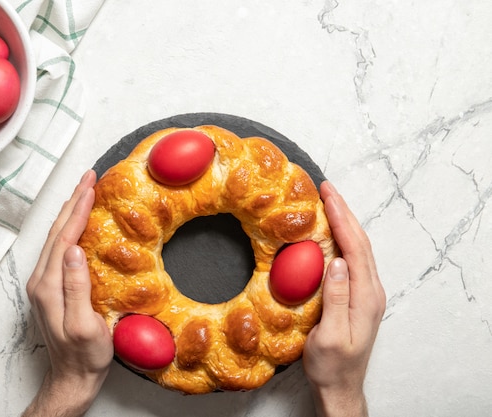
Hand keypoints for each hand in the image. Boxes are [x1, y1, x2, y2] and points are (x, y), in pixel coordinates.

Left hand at [23, 170, 112, 416]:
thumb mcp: (84, 326)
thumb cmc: (84, 356)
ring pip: (57, 238)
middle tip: (89, 177)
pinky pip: (60, 248)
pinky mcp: (52, 287)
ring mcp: (44, 284)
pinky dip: (71, 229)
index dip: (77, 211)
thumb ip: (76, 287)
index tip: (90, 187)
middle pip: (56, 233)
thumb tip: (74, 249)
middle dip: (72, 202)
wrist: (72, 377)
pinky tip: (80, 224)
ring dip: (71, 212)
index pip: (63, 239)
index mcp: (48, 286)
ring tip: (85, 192)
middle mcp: (41, 281)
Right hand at [303, 181, 385, 416]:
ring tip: (328, 202)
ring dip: (344, 222)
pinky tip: (330, 232)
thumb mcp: (331, 336)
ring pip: (357, 248)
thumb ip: (336, 299)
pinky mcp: (357, 295)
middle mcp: (370, 291)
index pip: (355, 249)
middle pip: (360, 242)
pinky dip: (341, 238)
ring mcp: (365, 292)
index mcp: (366, 297)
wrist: (340, 386)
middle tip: (327, 189)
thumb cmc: (332, 365)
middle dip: (344, 212)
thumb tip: (336, 262)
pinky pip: (351, 258)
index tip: (328, 196)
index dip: (342, 219)